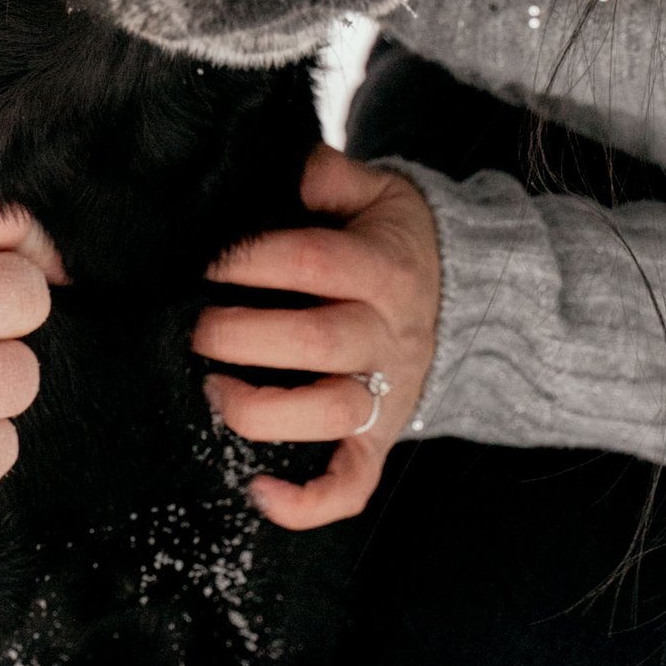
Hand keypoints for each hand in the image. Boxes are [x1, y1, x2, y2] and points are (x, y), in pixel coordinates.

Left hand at [192, 145, 440, 529]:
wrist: (471, 300)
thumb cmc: (396, 243)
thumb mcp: (379, 194)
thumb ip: (331, 176)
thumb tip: (286, 163)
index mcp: (381, 268)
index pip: (312, 261)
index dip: (251, 259)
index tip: (204, 260)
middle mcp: (386, 333)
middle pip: (316, 342)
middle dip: (243, 337)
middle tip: (195, 329)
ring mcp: (387, 392)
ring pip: (332, 416)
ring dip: (264, 411)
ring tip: (212, 392)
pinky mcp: (382, 436)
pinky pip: (354, 483)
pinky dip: (309, 503)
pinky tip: (257, 493)